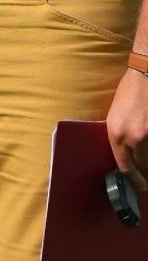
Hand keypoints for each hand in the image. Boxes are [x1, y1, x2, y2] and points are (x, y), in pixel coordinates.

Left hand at [106, 65, 147, 193]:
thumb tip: (128, 156)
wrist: (147, 72)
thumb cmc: (130, 91)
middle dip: (146, 178)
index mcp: (116, 134)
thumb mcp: (115, 115)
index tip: (139, 188)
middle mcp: (133, 138)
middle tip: (146, 184)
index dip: (134, 181)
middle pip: (143, 168)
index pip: (125, 167)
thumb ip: (121, 137)